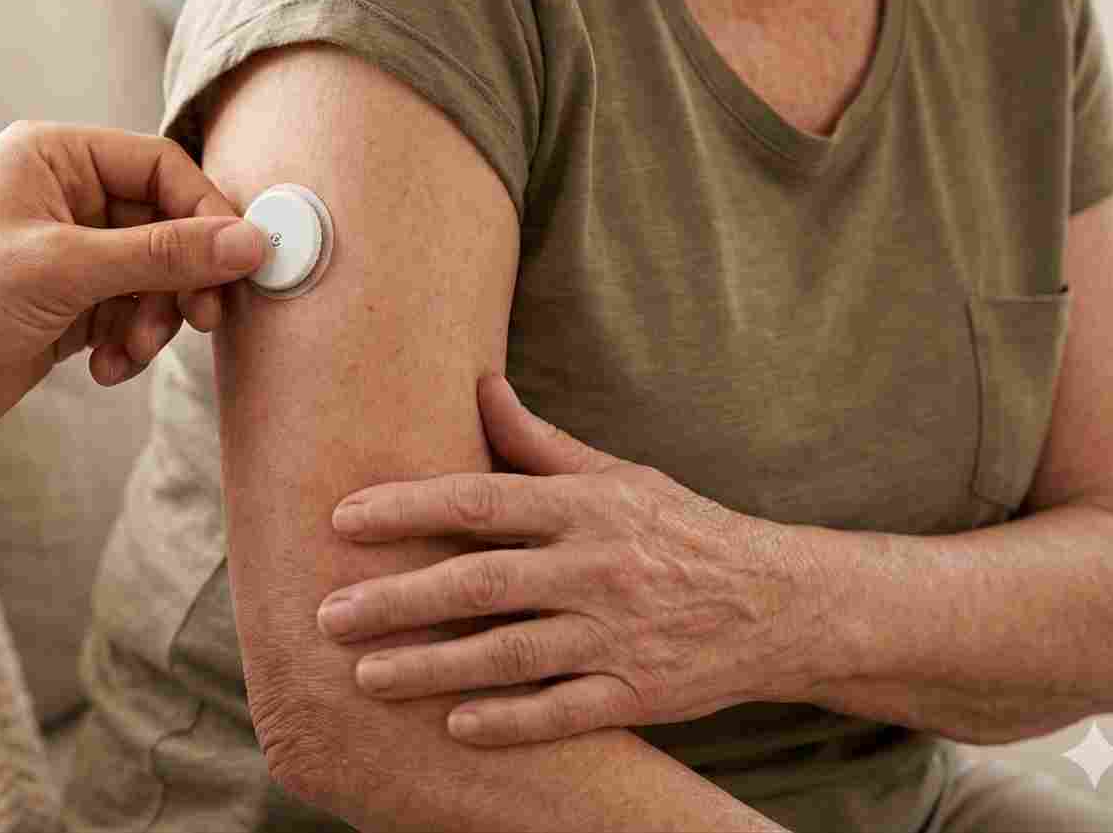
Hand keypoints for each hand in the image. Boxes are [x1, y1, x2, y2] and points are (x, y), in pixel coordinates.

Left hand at [0, 121, 264, 444]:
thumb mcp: (65, 269)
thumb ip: (163, 254)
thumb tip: (251, 242)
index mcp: (55, 156)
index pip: (162, 166)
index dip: (206, 213)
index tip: (239, 262)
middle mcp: (65, 196)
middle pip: (168, 225)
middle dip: (182, 278)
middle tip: (203, 319)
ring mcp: (69, 253)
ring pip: (156, 276)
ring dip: (155, 319)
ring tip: (129, 351)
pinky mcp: (69, 305)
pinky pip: (132, 314)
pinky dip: (131, 343)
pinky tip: (105, 368)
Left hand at [316, 375, 829, 745]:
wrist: (783, 603)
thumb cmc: (683, 531)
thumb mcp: (618, 476)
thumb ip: (540, 443)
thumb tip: (478, 386)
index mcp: (587, 505)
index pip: (481, 497)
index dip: (408, 507)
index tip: (342, 518)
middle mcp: (599, 566)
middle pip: (481, 580)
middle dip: (398, 598)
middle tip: (329, 612)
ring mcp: (620, 633)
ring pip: (510, 653)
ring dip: (433, 666)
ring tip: (366, 676)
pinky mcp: (641, 693)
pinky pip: (565, 710)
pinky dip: (511, 720)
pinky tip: (455, 725)